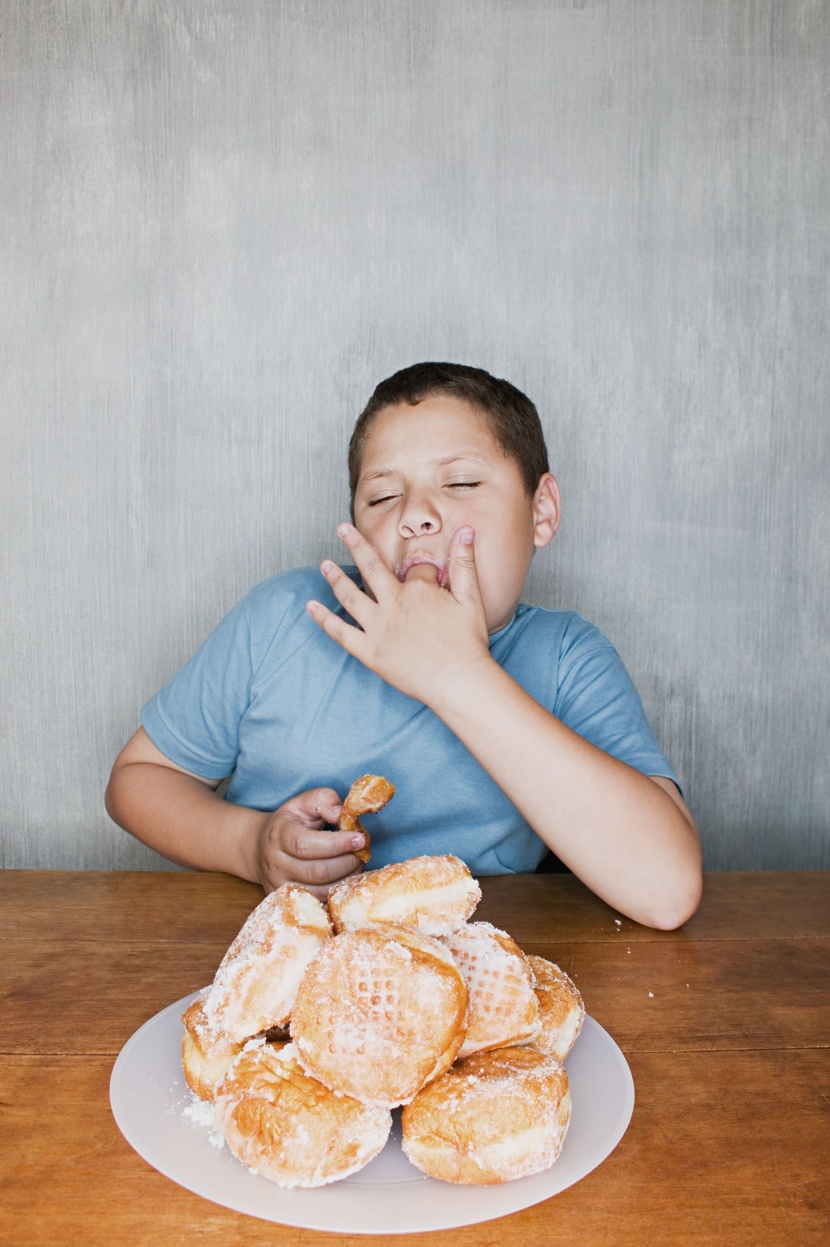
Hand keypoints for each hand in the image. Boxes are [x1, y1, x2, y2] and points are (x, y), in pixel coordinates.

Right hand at [248, 787, 366, 897]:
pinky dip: (338, 893)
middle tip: (362, 852)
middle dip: (347, 862)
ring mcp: (279, 886)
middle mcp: (275, 864)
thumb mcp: (304, 803)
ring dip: (346, 878)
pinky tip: (346, 878)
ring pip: (320, 891)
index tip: (360, 838)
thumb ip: (324, 800)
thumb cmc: (290, 823)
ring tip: (356, 863)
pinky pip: (319, 904)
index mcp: (279, 836)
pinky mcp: (287, 901)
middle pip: (317, 872)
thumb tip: (341, 814)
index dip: (337, 844)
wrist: (260, 848)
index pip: (307, 845)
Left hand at [306, 523, 491, 705]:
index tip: (430, 579)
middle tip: (343, 528)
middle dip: (356, 544)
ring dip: (335, 577)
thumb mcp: (471, 598)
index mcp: (417, 590)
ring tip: (324, 565)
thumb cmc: (467, 643)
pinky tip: (311, 607)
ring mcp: (378, 628)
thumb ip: (465, 562)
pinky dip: (323, 619)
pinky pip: (340, 632)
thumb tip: (466, 531)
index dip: (423, 572)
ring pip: (350, 595)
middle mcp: (393, 604)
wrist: (458, 680)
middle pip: (371, 567)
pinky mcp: (369, 651)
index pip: (416, 570)